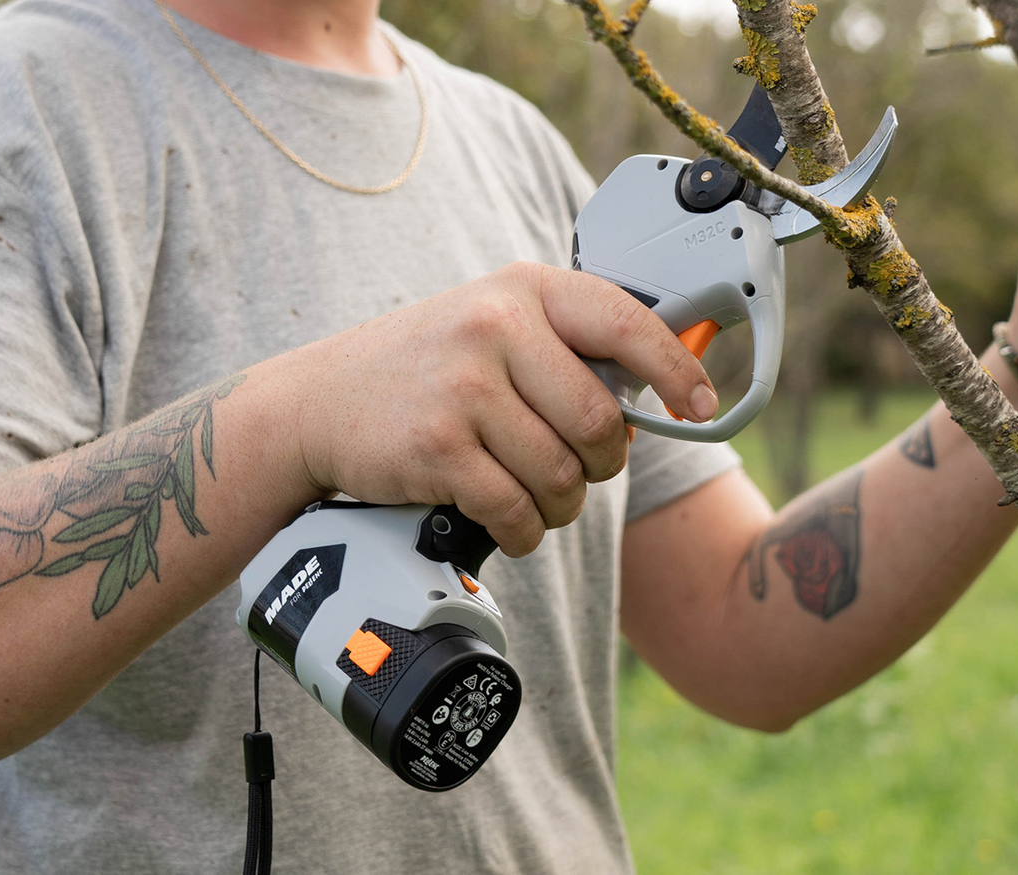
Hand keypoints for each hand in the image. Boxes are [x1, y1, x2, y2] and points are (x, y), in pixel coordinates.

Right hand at [271, 261, 716, 556]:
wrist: (316, 404)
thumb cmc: (419, 369)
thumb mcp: (488, 324)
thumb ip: (564, 344)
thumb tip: (661, 393)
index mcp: (521, 290)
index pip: (629, 324)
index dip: (679, 372)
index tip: (701, 407)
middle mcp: (494, 328)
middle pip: (601, 422)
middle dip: (601, 466)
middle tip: (577, 470)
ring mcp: (464, 387)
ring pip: (562, 475)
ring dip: (559, 505)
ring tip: (532, 496)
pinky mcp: (438, 446)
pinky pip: (517, 509)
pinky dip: (523, 530)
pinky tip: (507, 521)